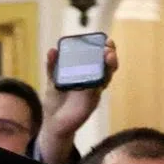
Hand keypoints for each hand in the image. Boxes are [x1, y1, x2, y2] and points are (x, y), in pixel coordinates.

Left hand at [38, 39, 119, 158]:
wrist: (54, 123)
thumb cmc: (55, 101)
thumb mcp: (52, 80)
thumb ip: (52, 66)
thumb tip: (52, 50)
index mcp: (85, 72)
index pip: (98, 57)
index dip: (105, 48)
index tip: (106, 40)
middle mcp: (92, 80)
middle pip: (107, 66)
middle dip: (111, 56)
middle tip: (108, 49)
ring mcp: (93, 91)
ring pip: (106, 77)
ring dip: (109, 67)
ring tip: (108, 57)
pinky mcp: (91, 102)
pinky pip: (96, 91)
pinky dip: (98, 83)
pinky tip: (97, 76)